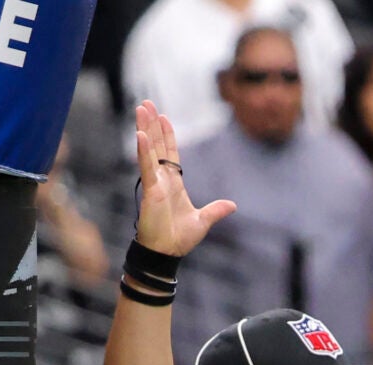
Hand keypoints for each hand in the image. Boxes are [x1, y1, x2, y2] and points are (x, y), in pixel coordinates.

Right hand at [131, 103, 236, 254]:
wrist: (167, 253)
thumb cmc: (179, 238)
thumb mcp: (203, 221)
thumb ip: (216, 210)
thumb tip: (232, 205)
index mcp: (174, 183)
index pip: (170, 153)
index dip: (167, 135)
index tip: (163, 117)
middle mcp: (162, 179)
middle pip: (157, 145)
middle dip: (152, 124)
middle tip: (147, 103)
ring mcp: (155, 183)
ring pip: (149, 150)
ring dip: (145, 129)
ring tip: (141, 109)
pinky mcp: (150, 191)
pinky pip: (146, 167)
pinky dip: (143, 151)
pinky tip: (140, 135)